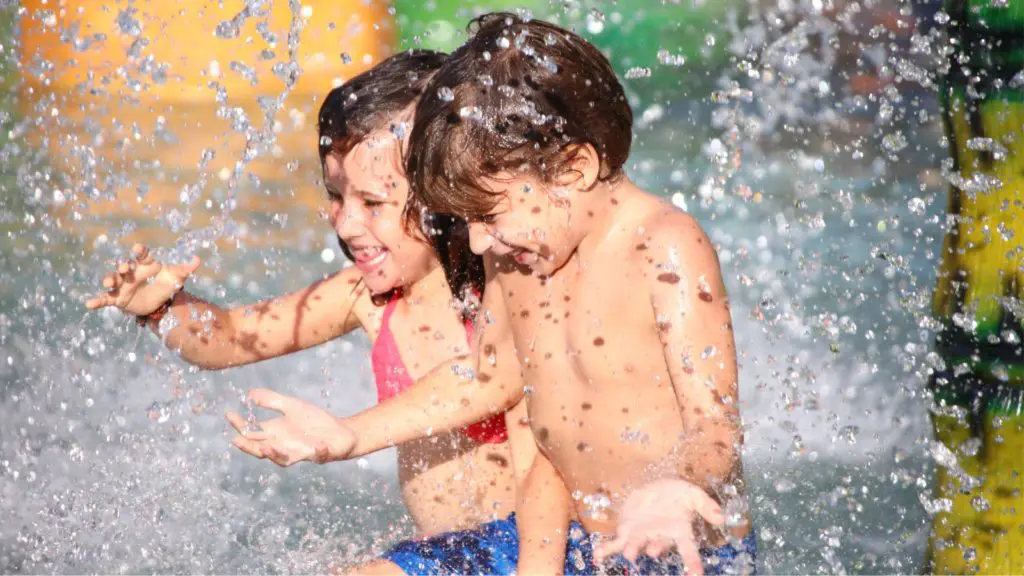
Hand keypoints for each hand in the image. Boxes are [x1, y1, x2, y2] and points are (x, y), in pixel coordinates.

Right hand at [85, 243, 200, 315]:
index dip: (141, 251)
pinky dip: (97, 301)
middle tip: (125, 267)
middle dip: (123, 266)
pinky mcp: (118, 298)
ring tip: (108, 282)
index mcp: (146, 265)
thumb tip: (198, 260)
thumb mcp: (177, 278)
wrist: (160, 303)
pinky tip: (89, 304)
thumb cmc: (167, 285)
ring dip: (109, 279)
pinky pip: (105, 299)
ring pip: (113, 280)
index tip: (140, 247)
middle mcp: (132, 273)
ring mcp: (123, 285)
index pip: (142, 255)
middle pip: (124, 266)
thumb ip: (186, 269)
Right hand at [226, 388, 355, 466]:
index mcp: (276, 434)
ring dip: (276, 454)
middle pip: (262, 450)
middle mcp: (285, 446)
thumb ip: (272, 400)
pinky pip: (320, 455)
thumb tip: (249, 393)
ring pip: (285, 459)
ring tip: (267, 447)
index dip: (241, 425)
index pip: (253, 433)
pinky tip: (318, 445)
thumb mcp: (292, 406)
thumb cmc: (314, 422)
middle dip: (250, 446)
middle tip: (237, 440)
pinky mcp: (322, 454)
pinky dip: (319, 452)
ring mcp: (302, 452)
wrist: (342, 432)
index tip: (229, 414)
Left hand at [595, 479, 725, 574]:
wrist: (655, 490)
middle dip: (656, 548)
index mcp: (679, 530)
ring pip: (637, 544)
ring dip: (632, 549)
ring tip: (629, 553)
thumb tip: (722, 518)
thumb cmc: (676, 495)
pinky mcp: (626, 531)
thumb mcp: (692, 494)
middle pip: (659, 545)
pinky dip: (607, 549)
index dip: (693, 562)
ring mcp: (642, 535)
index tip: (697, 575)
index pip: (688, 548)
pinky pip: (616, 543)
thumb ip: (705, 505)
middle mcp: (660, 536)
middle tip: (653, 551)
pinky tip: (598, 555)